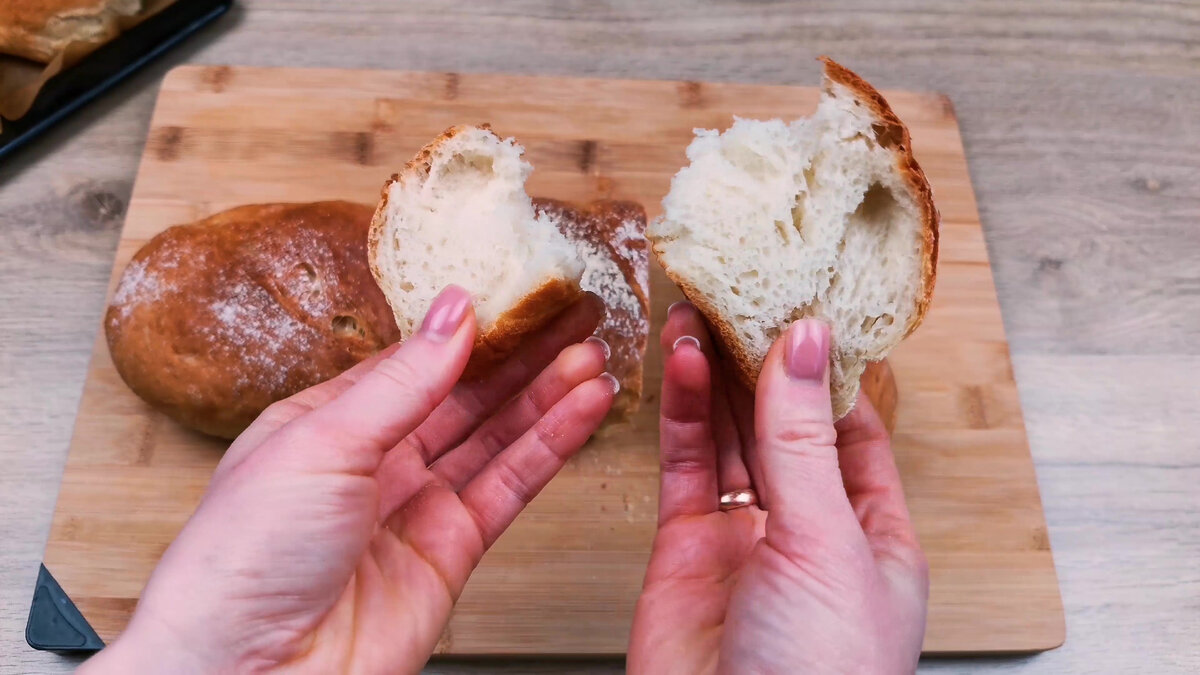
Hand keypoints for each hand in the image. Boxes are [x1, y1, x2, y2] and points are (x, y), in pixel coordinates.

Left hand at [81, 286, 616, 674]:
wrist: (252, 674)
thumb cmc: (242, 562)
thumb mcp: (321, 442)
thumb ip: (402, 381)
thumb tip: (453, 314)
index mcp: (327, 422)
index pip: (416, 361)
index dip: (473, 329)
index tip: (520, 295)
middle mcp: (374, 462)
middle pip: (465, 396)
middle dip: (523, 357)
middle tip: (574, 316)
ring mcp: (415, 508)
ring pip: (496, 438)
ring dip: (548, 397)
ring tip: (595, 355)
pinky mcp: (450, 553)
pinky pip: (510, 487)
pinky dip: (550, 448)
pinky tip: (581, 411)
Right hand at [628, 303, 928, 674]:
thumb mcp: (826, 543)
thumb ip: (803, 440)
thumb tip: (808, 341)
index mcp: (873, 533)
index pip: (855, 427)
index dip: (828, 365)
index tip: (803, 302)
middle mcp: (809, 530)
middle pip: (785, 422)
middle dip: (761, 359)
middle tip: (737, 292)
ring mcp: (744, 539)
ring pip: (730, 436)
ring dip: (714, 374)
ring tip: (698, 309)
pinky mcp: (684, 549)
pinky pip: (685, 467)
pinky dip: (679, 413)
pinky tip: (678, 365)